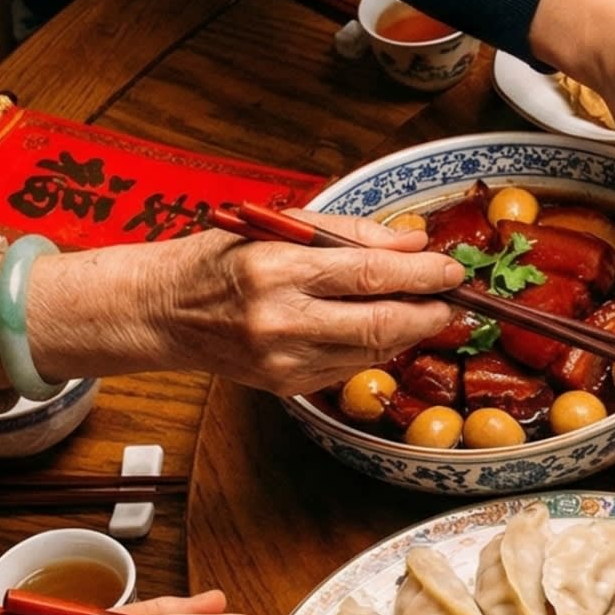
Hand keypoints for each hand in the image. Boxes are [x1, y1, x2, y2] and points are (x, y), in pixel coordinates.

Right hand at [29, 213, 463, 393]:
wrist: (162, 311)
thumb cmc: (223, 258)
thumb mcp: (281, 227)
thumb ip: (351, 234)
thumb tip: (415, 241)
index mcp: (277, 269)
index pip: (370, 273)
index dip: (423, 274)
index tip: (453, 270)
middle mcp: (280, 320)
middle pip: (382, 324)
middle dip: (429, 311)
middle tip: (452, 298)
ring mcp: (283, 361)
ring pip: (373, 351)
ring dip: (408, 331)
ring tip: (419, 308)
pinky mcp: (286, 387)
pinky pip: (350, 367)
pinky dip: (374, 347)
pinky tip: (374, 328)